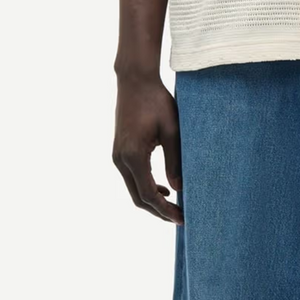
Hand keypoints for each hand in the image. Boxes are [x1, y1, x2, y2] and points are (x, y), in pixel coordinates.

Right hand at [112, 75, 182, 224]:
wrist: (135, 81)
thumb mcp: (172, 131)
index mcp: (133, 156)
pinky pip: (132, 178)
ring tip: (175, 206)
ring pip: (133, 190)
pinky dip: (146, 188)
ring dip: (152, 201)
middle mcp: (120, 159)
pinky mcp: (119, 151)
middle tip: (181, 217)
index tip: (183, 218)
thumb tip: (179, 189)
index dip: (165, 210)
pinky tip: (163, 188)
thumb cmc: (156, 101)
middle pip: (138, 198)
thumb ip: (175, 161)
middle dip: (159, 212)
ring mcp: (117, 156)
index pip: (148, 195)